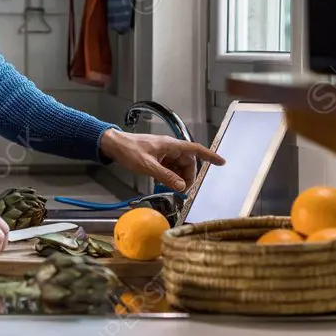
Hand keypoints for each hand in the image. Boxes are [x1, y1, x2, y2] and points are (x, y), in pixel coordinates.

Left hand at [99, 129, 225, 192]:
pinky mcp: (157, 158)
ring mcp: (163, 153)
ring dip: (178, 177)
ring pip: (178, 166)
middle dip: (188, 176)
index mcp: (170, 145)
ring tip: (173, 188)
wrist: (113, 145)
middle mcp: (169, 148)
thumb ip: (165, 176)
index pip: (195, 149)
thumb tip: (182, 186)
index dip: (210, 155)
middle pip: (187, 162)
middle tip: (184, 189)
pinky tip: (164, 183)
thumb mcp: (148, 166)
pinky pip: (169, 168)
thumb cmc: (129, 151)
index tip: (221, 162)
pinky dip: (170, 176)